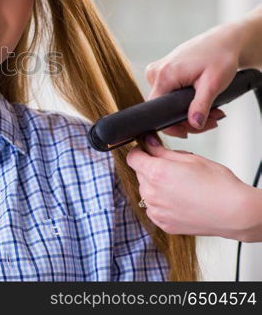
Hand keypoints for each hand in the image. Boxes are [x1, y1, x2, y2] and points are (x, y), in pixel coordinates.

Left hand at [126, 134, 261, 240]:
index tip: (146, 151)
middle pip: (140, 174)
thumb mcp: (190, 158)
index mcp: (156, 173)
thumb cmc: (219, 185)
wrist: (235, 213)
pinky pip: (153, 209)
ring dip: (156, 187)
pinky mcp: (163, 224)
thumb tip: (148, 143)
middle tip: (173, 170)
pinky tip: (179, 200)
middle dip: (151, 169)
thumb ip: (163, 151)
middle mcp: (151, 193)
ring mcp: (156, 211)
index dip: (139, 152)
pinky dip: (161, 203)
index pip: (132, 158)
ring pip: (146, 192)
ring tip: (180, 187)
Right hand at [144, 21, 245, 135]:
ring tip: (212, 111)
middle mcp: (155, 73)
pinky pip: (168, 93)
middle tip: (213, 119)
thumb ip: (201, 106)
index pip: (156, 110)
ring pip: (166, 102)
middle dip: (188, 118)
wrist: (223, 41)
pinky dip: (184, 101)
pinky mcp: (162, 72)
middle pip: (163, 108)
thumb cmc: (220, 56)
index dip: (173, 125)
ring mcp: (157, 72)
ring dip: (188, 111)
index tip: (191, 129)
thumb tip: (194, 124)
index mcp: (164, 75)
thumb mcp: (213, 84)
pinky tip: (200, 101)